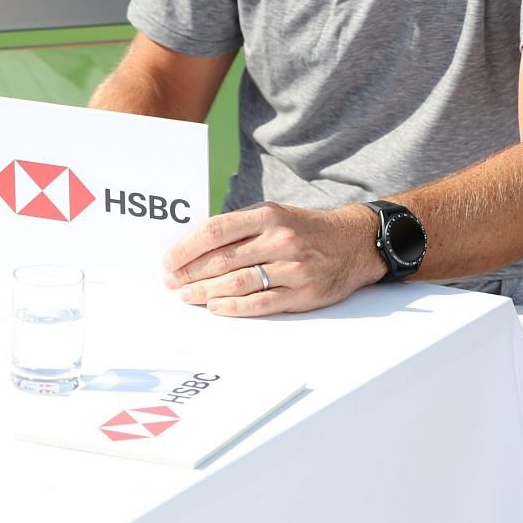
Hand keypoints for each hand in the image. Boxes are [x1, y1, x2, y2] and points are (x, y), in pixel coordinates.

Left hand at [162, 202, 384, 315]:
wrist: (354, 241)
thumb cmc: (304, 229)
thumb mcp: (273, 215)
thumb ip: (238, 227)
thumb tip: (193, 245)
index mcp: (267, 216)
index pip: (214, 231)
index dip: (186, 248)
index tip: (168, 260)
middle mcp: (279, 240)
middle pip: (222, 260)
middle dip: (189, 273)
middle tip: (171, 282)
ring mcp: (292, 268)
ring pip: (237, 283)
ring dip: (205, 292)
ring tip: (187, 295)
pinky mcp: (303, 293)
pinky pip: (260, 303)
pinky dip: (233, 307)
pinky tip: (215, 307)